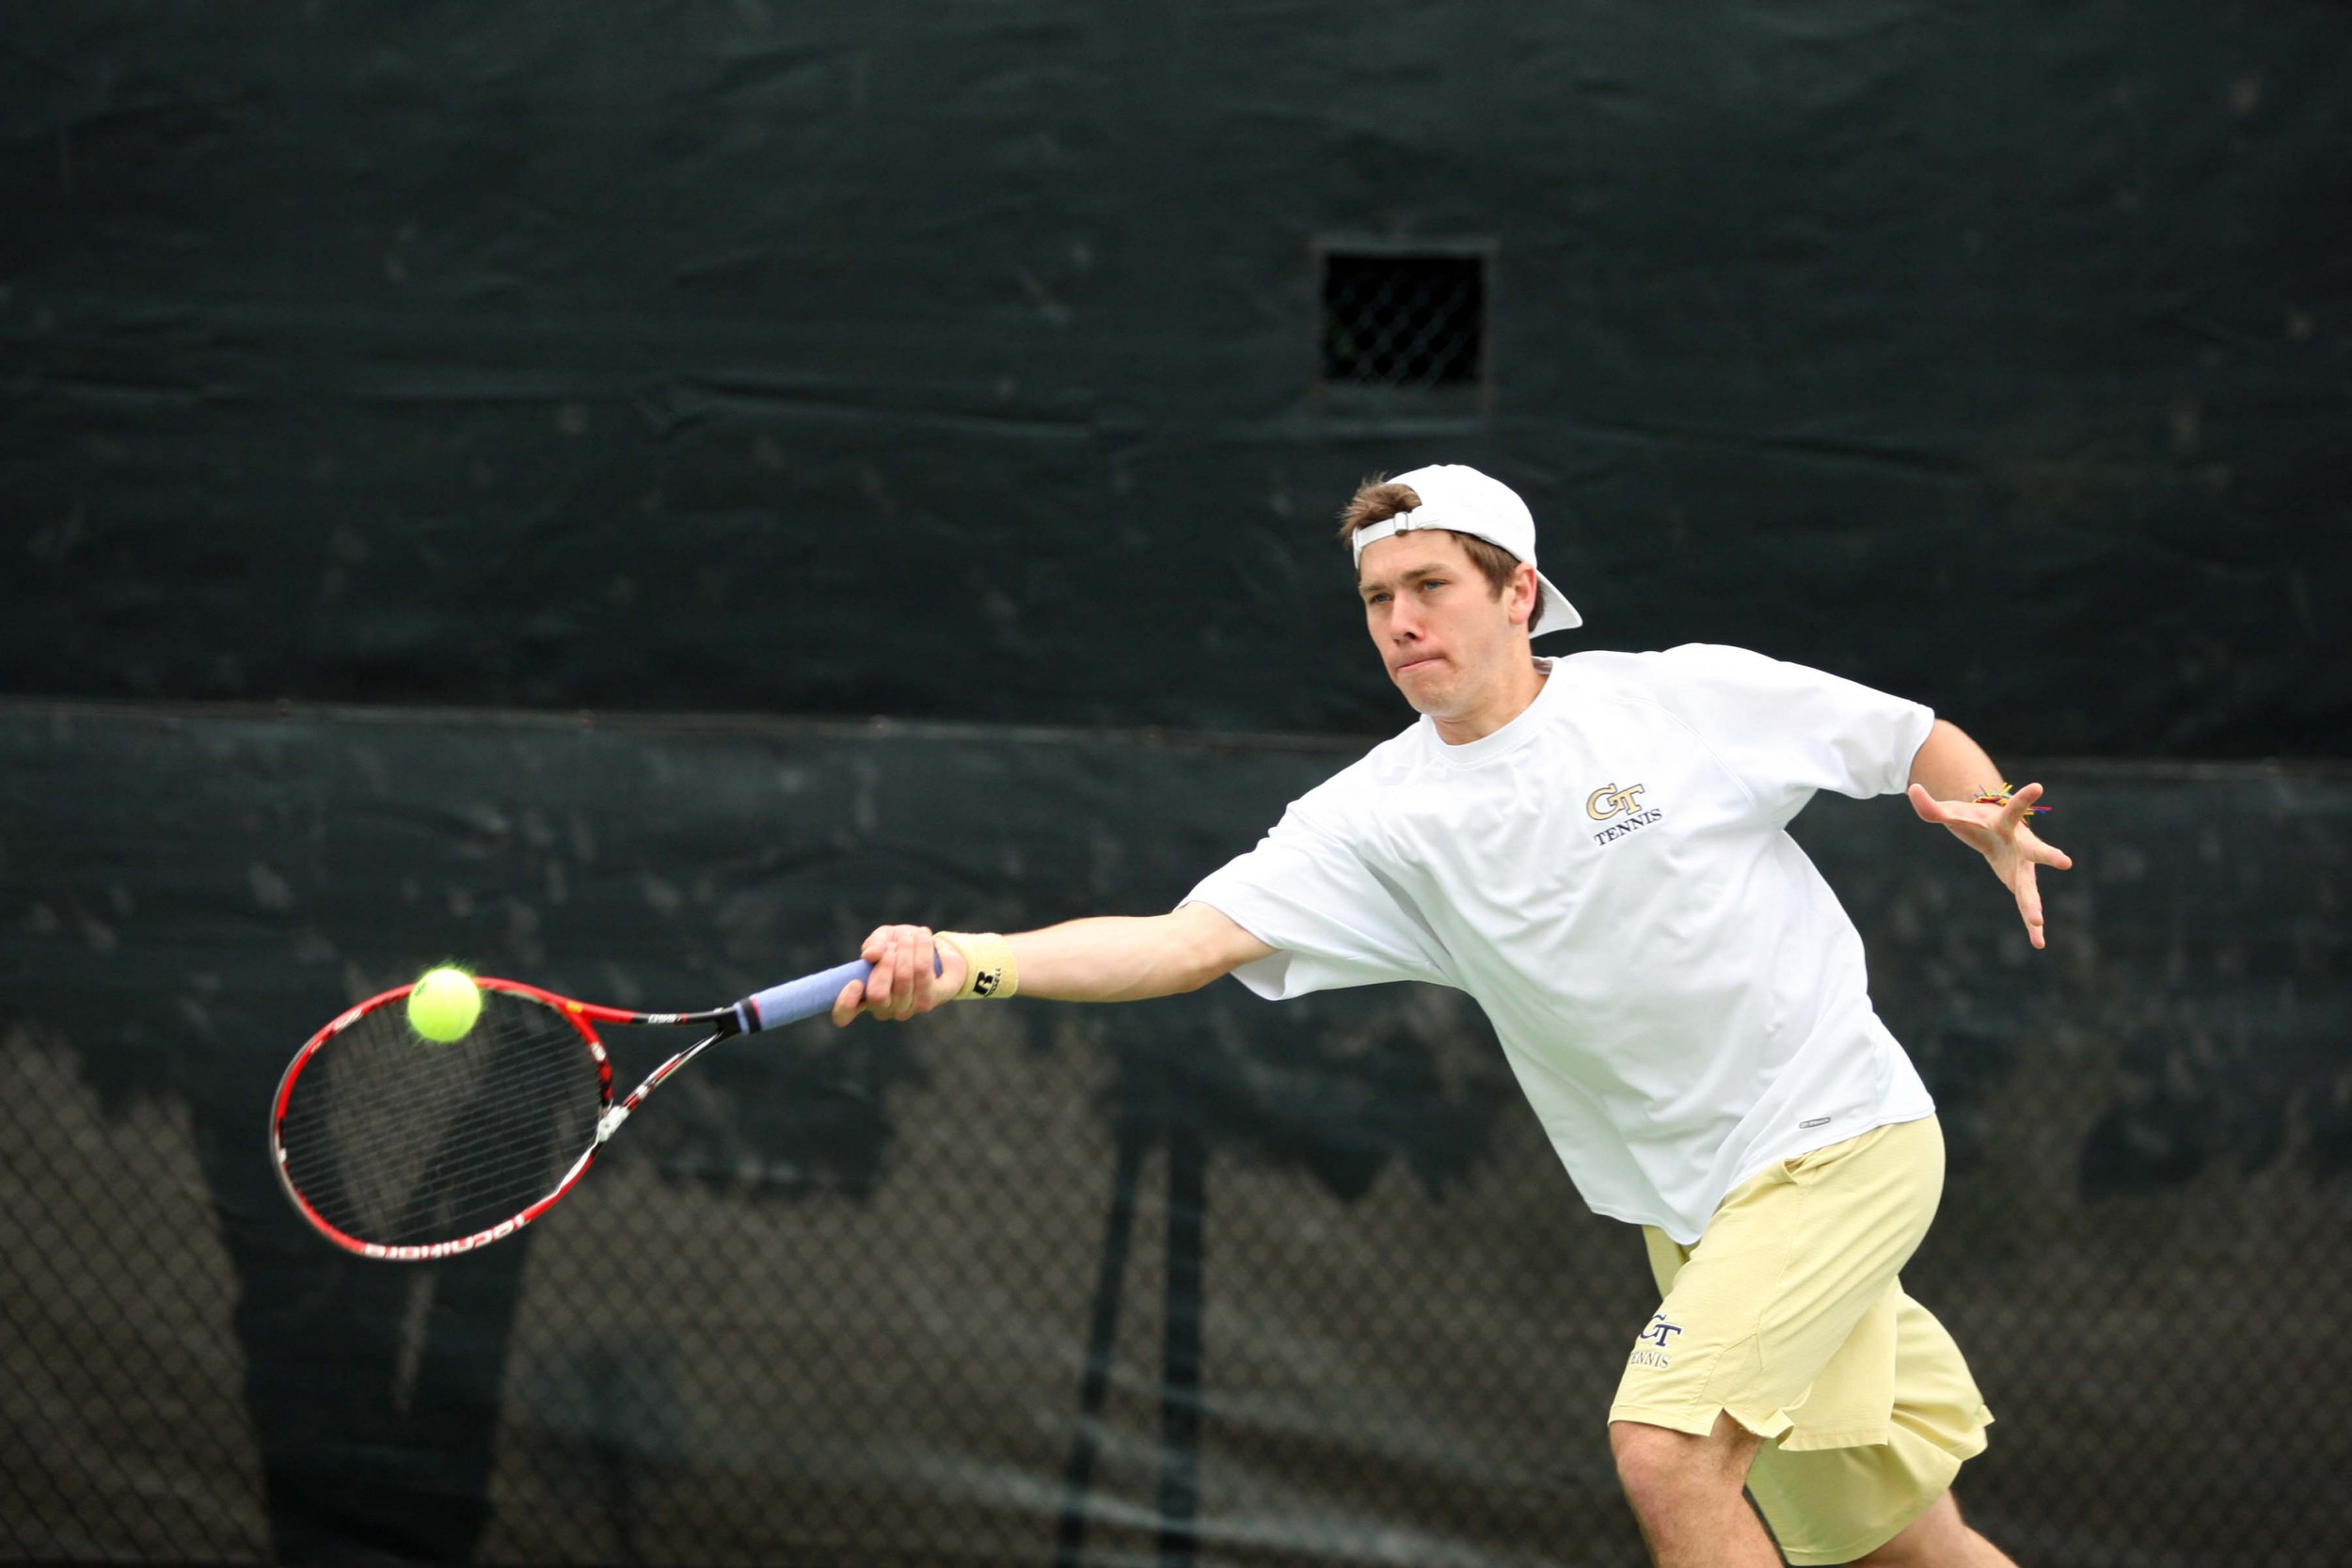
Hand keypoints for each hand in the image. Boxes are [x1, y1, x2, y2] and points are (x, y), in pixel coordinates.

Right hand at [830, 924, 968, 1024]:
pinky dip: (922, 948)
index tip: (855, 982)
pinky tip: (923, 938)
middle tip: (893, 944)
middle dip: (885, 960)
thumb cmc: (900, 947)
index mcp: (862, 997)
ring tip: (910, 935)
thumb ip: (874, 944)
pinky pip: (923, 972)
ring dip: (906, 948)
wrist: (935, 951)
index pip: (843, 1014)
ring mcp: (904, 1010)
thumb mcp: (883, 939)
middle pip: (877, 993)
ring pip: (903, 978)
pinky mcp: (926, 1003)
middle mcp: (881, 1010)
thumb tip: (871, 955)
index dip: (845, 1003)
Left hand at [1906, 781, 2074, 948]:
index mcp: (2005, 823)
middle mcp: (2021, 845)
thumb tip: (1912, 789)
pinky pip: (2026, 905)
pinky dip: (2032, 926)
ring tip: (2037, 923)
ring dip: (2032, 905)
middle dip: (2047, 855)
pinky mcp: (2021, 884)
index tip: (2038, 786)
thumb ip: (1931, 806)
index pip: (2013, 809)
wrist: (1993, 829)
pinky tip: (2038, 943)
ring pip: (2030, 887)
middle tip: (2064, 861)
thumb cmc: (1973, 818)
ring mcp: (2023, 867)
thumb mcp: (1952, 812)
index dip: (2023, 798)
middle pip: (2035, 851)